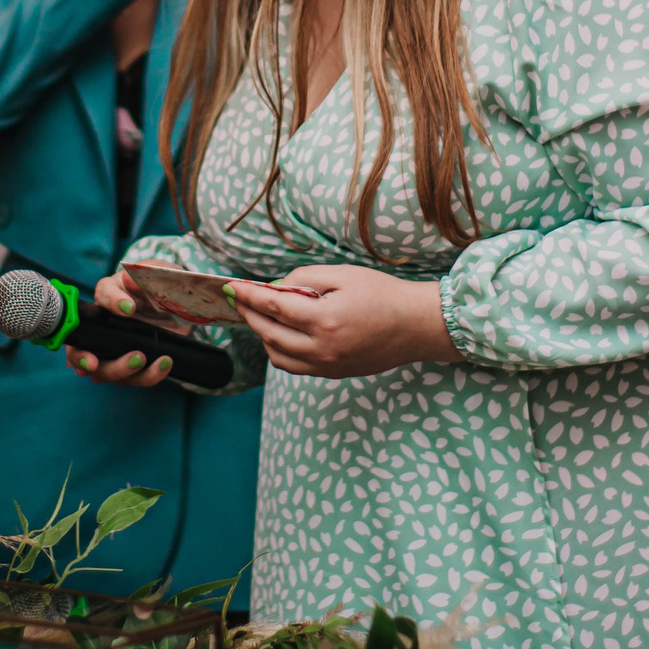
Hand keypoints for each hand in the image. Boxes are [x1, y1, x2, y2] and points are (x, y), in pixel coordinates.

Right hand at [65, 271, 190, 388]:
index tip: (130, 308)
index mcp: (109, 294)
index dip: (113, 303)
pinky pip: (133, 378)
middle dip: (85, 356)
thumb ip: (147, 274)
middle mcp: (104, 324)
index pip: (103, 295)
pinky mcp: (133, 364)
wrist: (184, 307)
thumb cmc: (165, 285)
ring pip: (103, 369)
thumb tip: (129, 280)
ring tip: (144, 359)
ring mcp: (114, 347)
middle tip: (113, 351)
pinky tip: (160, 368)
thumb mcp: (160, 274)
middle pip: (81, 345)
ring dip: (120, 369)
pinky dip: (146, 376)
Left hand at [237, 264, 462, 378]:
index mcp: (324, 320)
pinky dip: (280, 351)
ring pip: (278, 356)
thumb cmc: (383, 295)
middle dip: (251, 315)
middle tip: (240, 299)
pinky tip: (281, 334)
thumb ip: (305, 279)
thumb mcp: (344, 275)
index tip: (232, 287)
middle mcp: (322, 349)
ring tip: (261, 316)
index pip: (273, 307)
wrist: (416, 326)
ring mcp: (327, 365)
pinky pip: (294, 366)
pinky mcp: (333, 373)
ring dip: (263, 336)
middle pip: (269, 334)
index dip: (248, 296)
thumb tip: (277, 288)